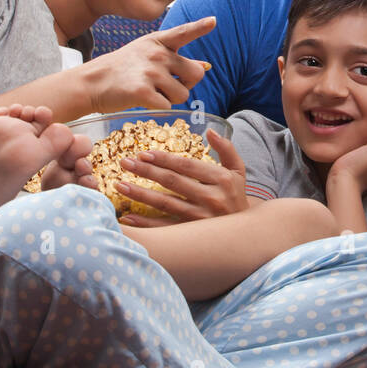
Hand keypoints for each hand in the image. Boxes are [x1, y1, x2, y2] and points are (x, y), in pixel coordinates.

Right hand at [87, 16, 216, 114]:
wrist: (91, 83)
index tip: (214, 21)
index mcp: (158, 42)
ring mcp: (150, 72)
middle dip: (188, 84)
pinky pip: (167, 107)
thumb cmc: (122, 70)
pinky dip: (158, 108)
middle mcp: (156, 54)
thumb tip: (206, 66)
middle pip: (196, 74)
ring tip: (150, 92)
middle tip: (169, 86)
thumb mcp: (147, 55)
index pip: (183, 32)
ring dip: (171, 99)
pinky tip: (143, 101)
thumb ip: (176, 59)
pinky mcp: (142, 92)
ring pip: (183, 95)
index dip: (200, 27)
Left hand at [115, 128, 247, 225]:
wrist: (245, 233)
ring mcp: (201, 219)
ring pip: (165, 204)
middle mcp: (211, 198)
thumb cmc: (236, 196)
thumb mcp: (238, 171)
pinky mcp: (193, 236)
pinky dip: (146, 224)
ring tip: (120, 185)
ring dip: (140, 195)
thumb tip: (210, 131)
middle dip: (146, 171)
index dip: (164, 158)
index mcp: (221, 179)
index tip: (143, 153)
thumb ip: (227, 149)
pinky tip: (127, 218)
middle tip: (125, 162)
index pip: (186, 166)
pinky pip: (165, 229)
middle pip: (172, 182)